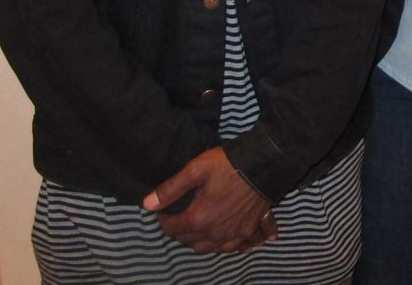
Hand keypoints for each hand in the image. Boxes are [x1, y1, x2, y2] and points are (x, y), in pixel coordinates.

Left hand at [143, 147, 278, 253]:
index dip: (164, 219)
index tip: (163, 210)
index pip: (172, 229)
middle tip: (179, 217)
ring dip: (201, 242)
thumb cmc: (228, 164)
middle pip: (190, 241)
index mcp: (199, 219)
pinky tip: (233, 243)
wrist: (264, 163)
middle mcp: (215, 233)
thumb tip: (147, 204)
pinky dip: (232, 247)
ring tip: (199, 230)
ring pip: (211, 248)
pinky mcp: (249, 229)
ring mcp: (234, 234)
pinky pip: (237, 246)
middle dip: (180, 232)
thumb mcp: (195, 169)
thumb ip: (170, 189)